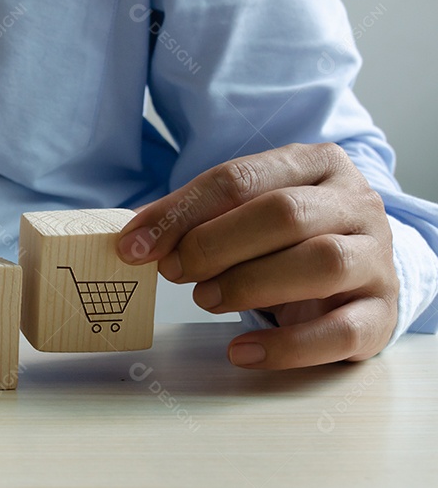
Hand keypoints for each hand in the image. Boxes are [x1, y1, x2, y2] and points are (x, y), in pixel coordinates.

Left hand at [117, 143, 397, 368]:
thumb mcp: (247, 210)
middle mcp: (356, 203)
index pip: (239, 178)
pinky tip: (242, 351)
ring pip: (321, 263)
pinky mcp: (382, 315)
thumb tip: (134, 241)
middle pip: (284, 214)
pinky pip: (341, 332)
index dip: (181, 213)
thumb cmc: (288, 236)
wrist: (359, 268)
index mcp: (316, 164)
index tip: (134, 245)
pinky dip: (286, 347)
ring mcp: (376, 259)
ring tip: (206, 300)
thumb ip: (196, 218)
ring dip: (250, 284)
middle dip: (214, 244)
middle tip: (172, 272)